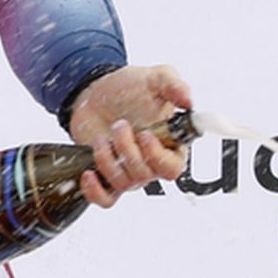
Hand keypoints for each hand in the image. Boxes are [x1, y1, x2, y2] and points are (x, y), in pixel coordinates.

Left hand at [66, 64, 194, 209]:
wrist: (97, 93)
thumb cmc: (130, 87)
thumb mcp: (155, 78)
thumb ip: (174, 85)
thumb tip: (189, 101)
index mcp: (170, 143)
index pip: (174, 167)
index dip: (158, 157)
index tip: (145, 135)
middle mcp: (152, 161)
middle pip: (146, 175)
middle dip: (127, 149)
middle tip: (120, 125)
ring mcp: (129, 171)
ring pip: (124, 183)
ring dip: (107, 159)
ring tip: (103, 137)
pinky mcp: (107, 176)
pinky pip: (106, 199)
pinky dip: (95, 191)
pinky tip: (88, 173)